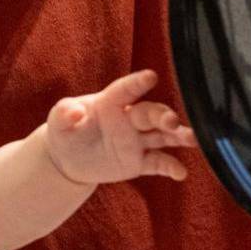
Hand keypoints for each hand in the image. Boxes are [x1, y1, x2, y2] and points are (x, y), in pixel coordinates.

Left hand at [43, 69, 196, 185]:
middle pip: (150, 113)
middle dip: (163, 115)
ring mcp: (137, 140)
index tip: (151, 76)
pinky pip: (158, 163)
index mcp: (110, 102)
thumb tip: (74, 111)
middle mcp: (128, 119)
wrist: (69, 158)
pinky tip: (180, 173)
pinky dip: (171, 167)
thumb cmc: (66, 130)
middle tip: (171, 121)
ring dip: (178, 136)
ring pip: (163, 135)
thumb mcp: (57, 121)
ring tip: (193, 139)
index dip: (137, 83)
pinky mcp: (140, 161)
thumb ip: (63, 113)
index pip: (125, 90)